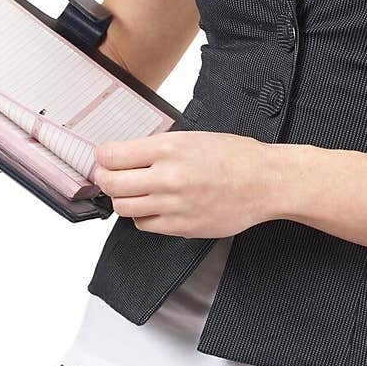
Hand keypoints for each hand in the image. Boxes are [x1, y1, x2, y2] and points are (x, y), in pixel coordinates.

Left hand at [92, 129, 272, 236]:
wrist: (265, 182)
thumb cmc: (236, 157)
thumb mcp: (193, 138)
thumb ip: (157, 148)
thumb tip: (125, 156)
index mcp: (169, 149)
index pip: (111, 156)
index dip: (101, 157)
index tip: (102, 158)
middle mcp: (168, 177)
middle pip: (111, 184)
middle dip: (104, 179)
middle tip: (108, 176)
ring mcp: (174, 205)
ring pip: (123, 208)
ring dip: (122, 199)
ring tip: (131, 191)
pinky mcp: (181, 227)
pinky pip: (144, 225)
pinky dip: (142, 216)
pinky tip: (153, 206)